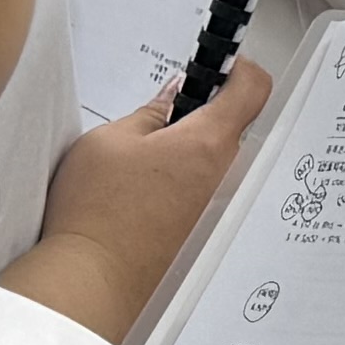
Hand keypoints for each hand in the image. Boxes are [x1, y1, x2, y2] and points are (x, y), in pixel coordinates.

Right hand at [7, 59, 271, 344]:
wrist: (91, 278)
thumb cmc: (96, 209)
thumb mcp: (111, 139)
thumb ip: (151, 111)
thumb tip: (173, 97)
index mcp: (207, 143)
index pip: (253, 89)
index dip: (237, 67)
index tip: (214, 66)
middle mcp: (221, 176)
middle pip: (232, 126)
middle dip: (201, 111)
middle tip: (160, 113)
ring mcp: (211, 206)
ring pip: (213, 159)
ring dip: (187, 147)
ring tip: (142, 157)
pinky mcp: (196, 229)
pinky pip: (199, 188)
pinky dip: (179, 178)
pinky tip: (141, 188)